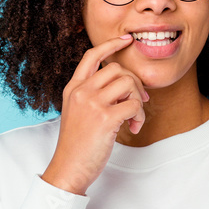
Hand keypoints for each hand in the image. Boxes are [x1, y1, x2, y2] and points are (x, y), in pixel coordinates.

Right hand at [41, 34, 148, 195]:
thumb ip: (91, 96)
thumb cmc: (76, 145)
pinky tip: (132, 129)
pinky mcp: (105, 119)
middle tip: (139, 103)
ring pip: (128, 84)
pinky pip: (134, 105)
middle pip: (117, 69)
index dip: (111, 45)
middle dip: (134, 84)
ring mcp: (92, 104)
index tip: (126, 40)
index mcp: (73, 89)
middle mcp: (81, 92)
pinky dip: (140, 117)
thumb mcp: (77, 113)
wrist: (68, 169)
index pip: (91, 56)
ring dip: (139, 102)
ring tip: (134, 120)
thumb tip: (123, 86)